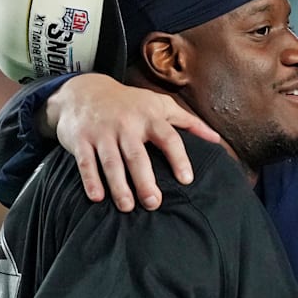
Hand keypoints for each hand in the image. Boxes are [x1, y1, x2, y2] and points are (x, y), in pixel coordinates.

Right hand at [46, 73, 220, 211]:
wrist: (85, 90)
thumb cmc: (131, 103)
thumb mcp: (161, 105)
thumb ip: (189, 122)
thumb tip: (217, 140)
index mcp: (149, 117)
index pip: (168, 138)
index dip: (178, 158)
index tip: (187, 179)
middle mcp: (126, 124)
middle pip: (137, 155)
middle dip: (145, 180)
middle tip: (154, 203)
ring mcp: (102, 132)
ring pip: (111, 162)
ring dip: (119, 186)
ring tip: (128, 206)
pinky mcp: (80, 139)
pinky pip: (85, 162)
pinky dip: (90, 180)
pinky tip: (97, 198)